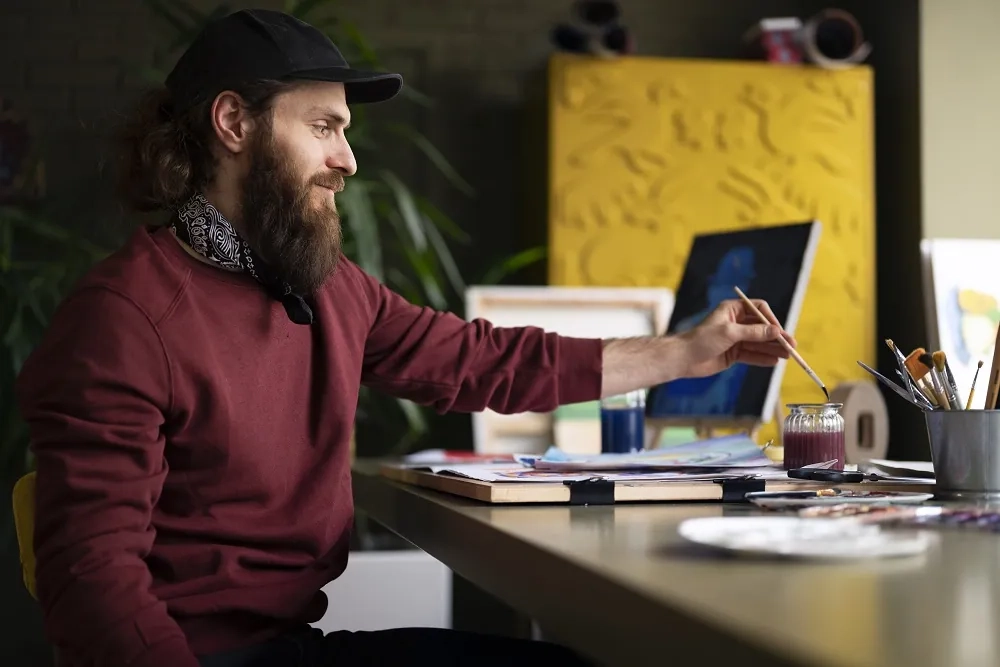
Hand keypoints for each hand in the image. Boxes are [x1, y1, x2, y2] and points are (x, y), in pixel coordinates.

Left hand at [675, 298, 796, 378]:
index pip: (758, 309)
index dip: (771, 319)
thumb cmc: (702, 339)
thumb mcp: (730, 333)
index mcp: (732, 310)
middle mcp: (735, 322)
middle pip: (761, 328)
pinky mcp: (733, 354)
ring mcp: (735, 339)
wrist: (683, 359)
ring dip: (772, 349)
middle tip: (791, 346)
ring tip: (788, 356)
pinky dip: (762, 358)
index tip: (779, 331)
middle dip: (776, 337)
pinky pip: (752, 355)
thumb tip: (775, 331)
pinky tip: (774, 362)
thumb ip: (754, 333)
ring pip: (758, 343)